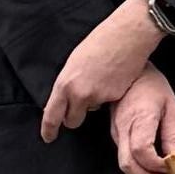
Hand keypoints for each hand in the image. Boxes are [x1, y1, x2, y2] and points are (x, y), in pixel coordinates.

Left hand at [43, 0, 165, 144]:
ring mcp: (98, 96)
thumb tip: (66, 98)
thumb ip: (68, 83)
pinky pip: (107, 104)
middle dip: (75, 117)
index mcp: (64, 83)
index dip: (48, 130)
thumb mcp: (73, 63)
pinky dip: (109, 96)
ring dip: (94, 105)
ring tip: (100, 83)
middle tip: (81, 107)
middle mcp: (79, 94)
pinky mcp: (114, 96)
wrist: (126, 36)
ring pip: (91, 112)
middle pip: (72, 121)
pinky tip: (113, 80)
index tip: (48, 137)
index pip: (51, 115)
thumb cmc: (99, 43)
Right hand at [110, 67, 174, 173]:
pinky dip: (137, 167)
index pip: (141, 150)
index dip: (155, 165)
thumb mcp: (172, 107)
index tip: (171, 167)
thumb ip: (173, 134)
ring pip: (123, 164)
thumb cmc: (153, 87)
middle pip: (128, 164)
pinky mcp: (114, 134)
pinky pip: (123, 157)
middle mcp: (123, 128)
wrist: (131, 75)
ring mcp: (116, 132)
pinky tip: (152, 166)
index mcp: (140, 118)